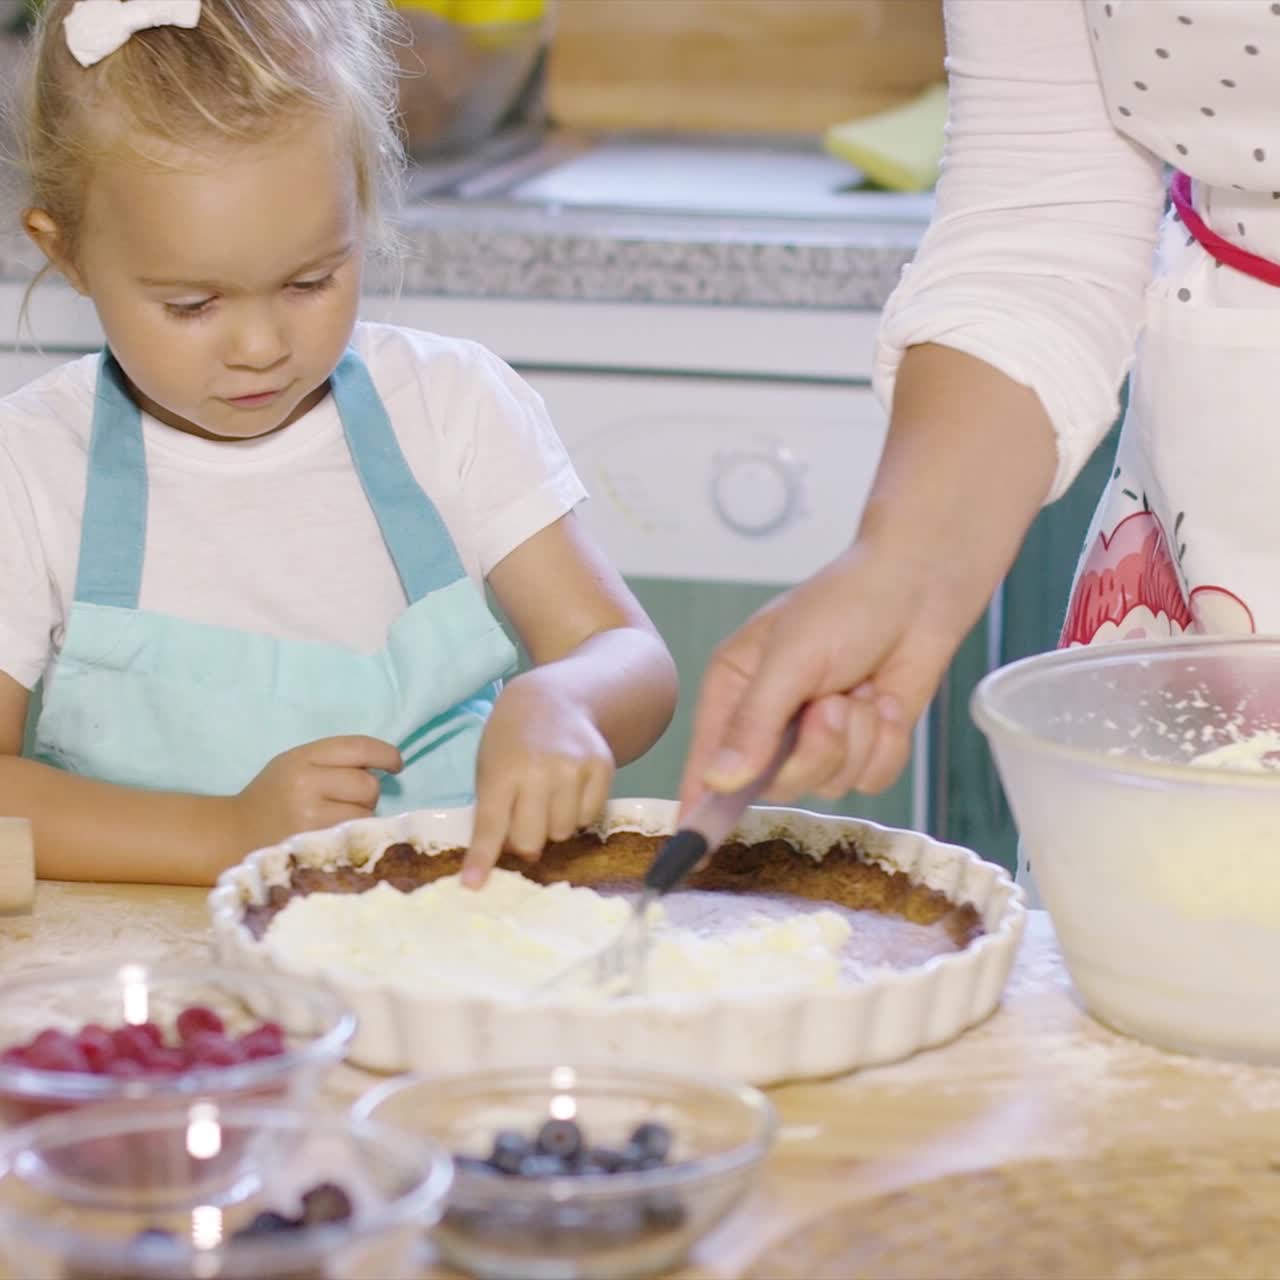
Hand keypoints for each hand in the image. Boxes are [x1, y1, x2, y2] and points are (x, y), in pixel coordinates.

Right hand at [231, 736, 402, 852]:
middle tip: (346, 800)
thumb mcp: (295, 763)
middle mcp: (306, 784)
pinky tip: (336, 834)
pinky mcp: (313, 845)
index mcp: (302, 757)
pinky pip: (354, 836)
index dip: (386, 754)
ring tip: (335, 818)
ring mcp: (310, 818)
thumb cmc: (273, 795)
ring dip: (361, 815)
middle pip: (367, 784)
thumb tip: (381, 767)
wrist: (233, 833)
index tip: (396, 764)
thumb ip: (333, 760)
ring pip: (365, 813)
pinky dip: (353, 834)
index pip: (358, 748)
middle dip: (366, 792)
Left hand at [462, 674, 614, 887]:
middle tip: (524, 818)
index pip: (492, 824)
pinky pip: (590, 817)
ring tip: (548, 797)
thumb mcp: (489, 767)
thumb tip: (495, 864)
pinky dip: (578, 812)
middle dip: (525, 839)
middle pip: (532, 839)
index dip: (483, 858)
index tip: (474, 885)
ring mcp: (575, 768)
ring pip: (564, 832)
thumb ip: (491, 811)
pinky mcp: (603, 767)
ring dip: (553, 825)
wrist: (554, 699)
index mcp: (503, 770)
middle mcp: (541, 770)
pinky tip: (570, 789)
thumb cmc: (512, 740)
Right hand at [679, 541, 970, 810]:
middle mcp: (771, 721)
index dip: (700, 809)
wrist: (921, 586)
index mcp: (733, 691)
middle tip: (833, 704)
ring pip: (830, 783)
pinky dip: (888, 742)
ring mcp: (819, 736)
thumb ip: (754, 723)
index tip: (692, 850)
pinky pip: (871, 779)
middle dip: (816, 750)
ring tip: (863, 690)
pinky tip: (887, 699)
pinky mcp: (864, 744)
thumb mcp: (789, 657)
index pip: (707, 765)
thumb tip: (719, 782)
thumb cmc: (845, 603)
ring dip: (858, 739)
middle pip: (777, 785)